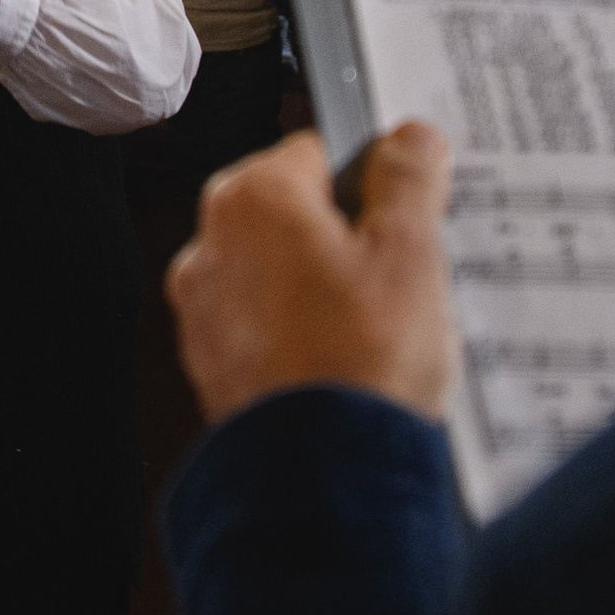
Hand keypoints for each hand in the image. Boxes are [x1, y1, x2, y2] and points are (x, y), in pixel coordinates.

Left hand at [170, 124, 454, 426]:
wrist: (327, 475)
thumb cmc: (362, 362)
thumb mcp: (410, 252)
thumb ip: (407, 180)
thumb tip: (408, 140)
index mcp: (253, 197)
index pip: (317, 150)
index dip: (371, 176)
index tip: (405, 207)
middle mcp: (211, 244)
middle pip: (293, 214)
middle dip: (344, 236)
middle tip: (401, 274)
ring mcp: (205, 308)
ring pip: (277, 272)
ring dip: (320, 287)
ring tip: (376, 328)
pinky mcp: (212, 364)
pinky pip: (263, 327)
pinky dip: (298, 335)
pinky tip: (344, 362)